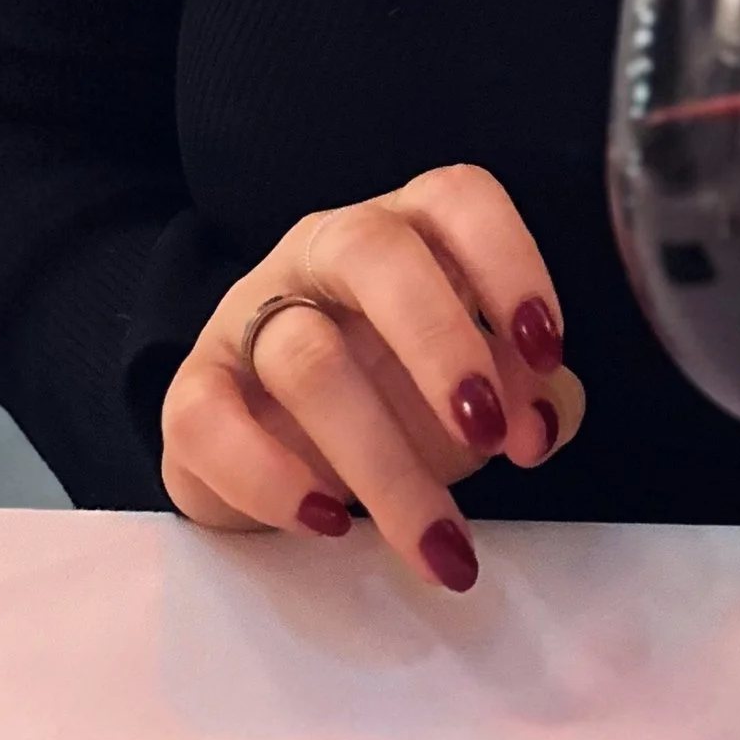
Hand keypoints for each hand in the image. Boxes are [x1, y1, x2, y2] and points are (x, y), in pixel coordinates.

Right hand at [159, 164, 585, 591]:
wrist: (273, 446)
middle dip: (439, 342)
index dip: (508, 262)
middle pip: (373, 252)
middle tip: (488, 435)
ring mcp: (250, 314)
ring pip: (306, 359)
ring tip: (435, 540)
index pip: (457, 198)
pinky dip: (272, 480)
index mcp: (408, 230)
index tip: (545, 348)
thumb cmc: (397, 395)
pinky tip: (327, 522)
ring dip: (383, 462)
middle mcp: (325, 250)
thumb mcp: (476, 388)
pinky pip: (212, 421)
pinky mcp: (194, 392)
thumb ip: (530, 394)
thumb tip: (540, 422)